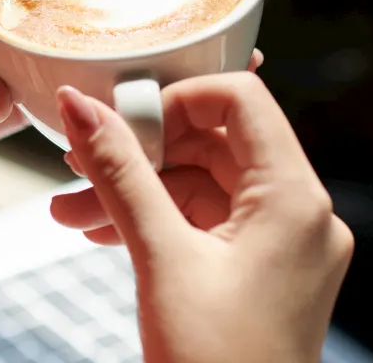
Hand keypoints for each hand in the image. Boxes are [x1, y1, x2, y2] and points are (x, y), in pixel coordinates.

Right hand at [50, 73, 353, 362]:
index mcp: (295, 199)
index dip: (176, 98)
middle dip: (142, 151)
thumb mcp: (160, 259)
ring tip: (72, 210)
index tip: (122, 117)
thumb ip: (120, 173)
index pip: (241, 99)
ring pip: (203, 186)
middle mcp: (301, 215)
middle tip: (80, 162)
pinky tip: (101, 231)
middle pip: (216, 142)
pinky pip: (206, 224)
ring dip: (137, 191)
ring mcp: (284, 246)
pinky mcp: (263, 273)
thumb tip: (83, 108)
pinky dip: (156, 222)